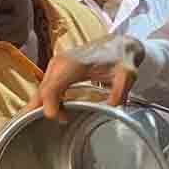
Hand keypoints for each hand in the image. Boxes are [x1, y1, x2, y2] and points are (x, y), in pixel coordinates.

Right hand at [26, 34, 144, 121]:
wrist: (117, 44)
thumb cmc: (120, 59)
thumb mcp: (127, 75)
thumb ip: (120, 91)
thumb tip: (111, 105)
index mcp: (74, 64)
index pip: (52, 88)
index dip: (50, 106)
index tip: (59, 119)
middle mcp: (60, 63)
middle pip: (42, 91)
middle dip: (44, 110)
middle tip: (56, 123)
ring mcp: (56, 65)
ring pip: (42, 90)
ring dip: (46, 107)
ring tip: (61, 118)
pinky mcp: (57, 69)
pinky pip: (47, 88)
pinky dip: (48, 101)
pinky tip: (57, 110)